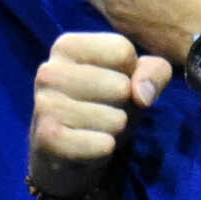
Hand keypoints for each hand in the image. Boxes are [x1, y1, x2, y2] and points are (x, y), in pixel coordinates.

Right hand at [30, 31, 170, 198]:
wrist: (68, 154)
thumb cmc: (106, 105)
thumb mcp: (137, 80)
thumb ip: (155, 72)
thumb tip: (141, 95)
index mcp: (66, 46)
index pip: (122, 51)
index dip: (132, 74)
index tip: (112, 83)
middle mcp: (48, 70)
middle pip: (122, 86)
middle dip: (125, 105)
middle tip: (103, 111)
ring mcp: (44, 104)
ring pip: (116, 119)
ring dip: (116, 129)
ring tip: (95, 128)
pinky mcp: (48, 137)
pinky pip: (104, 144)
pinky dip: (106, 148)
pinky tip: (88, 145)